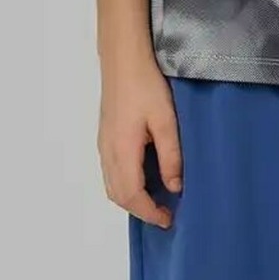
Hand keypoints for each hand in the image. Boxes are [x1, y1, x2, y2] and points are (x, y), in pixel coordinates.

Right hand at [99, 59, 182, 227]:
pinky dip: (124, 185)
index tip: (168, 220)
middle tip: (164, 214)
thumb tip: (174, 186)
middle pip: (118, 195)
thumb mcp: (166, 121)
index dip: (149, 212)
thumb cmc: (146, 85)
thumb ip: (171, 156)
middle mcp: (107, 152)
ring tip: (155, 200)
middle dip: (140, 210)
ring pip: (111, 185)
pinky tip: (142, 179)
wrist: (123, 59)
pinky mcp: (105, 137)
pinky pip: (110, 172)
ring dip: (131, 199)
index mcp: (123, 150)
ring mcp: (103, 144)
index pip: (132, 195)